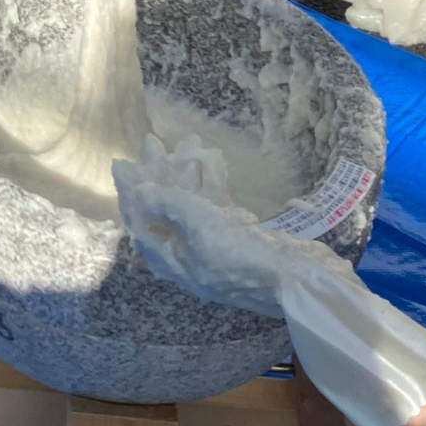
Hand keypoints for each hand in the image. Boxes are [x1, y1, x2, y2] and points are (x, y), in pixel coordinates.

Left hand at [113, 137, 425, 425]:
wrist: (303, 284)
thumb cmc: (246, 258)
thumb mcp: (201, 226)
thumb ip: (169, 203)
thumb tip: (140, 188)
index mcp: (175, 261)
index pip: (142, 223)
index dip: (131, 192)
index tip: (122, 161)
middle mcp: (192, 259)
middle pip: (165, 212)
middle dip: (158, 176)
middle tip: (153, 140)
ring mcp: (219, 252)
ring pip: (193, 208)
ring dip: (187, 176)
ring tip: (188, 144)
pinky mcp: (245, 244)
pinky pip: (219, 211)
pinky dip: (213, 188)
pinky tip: (214, 165)